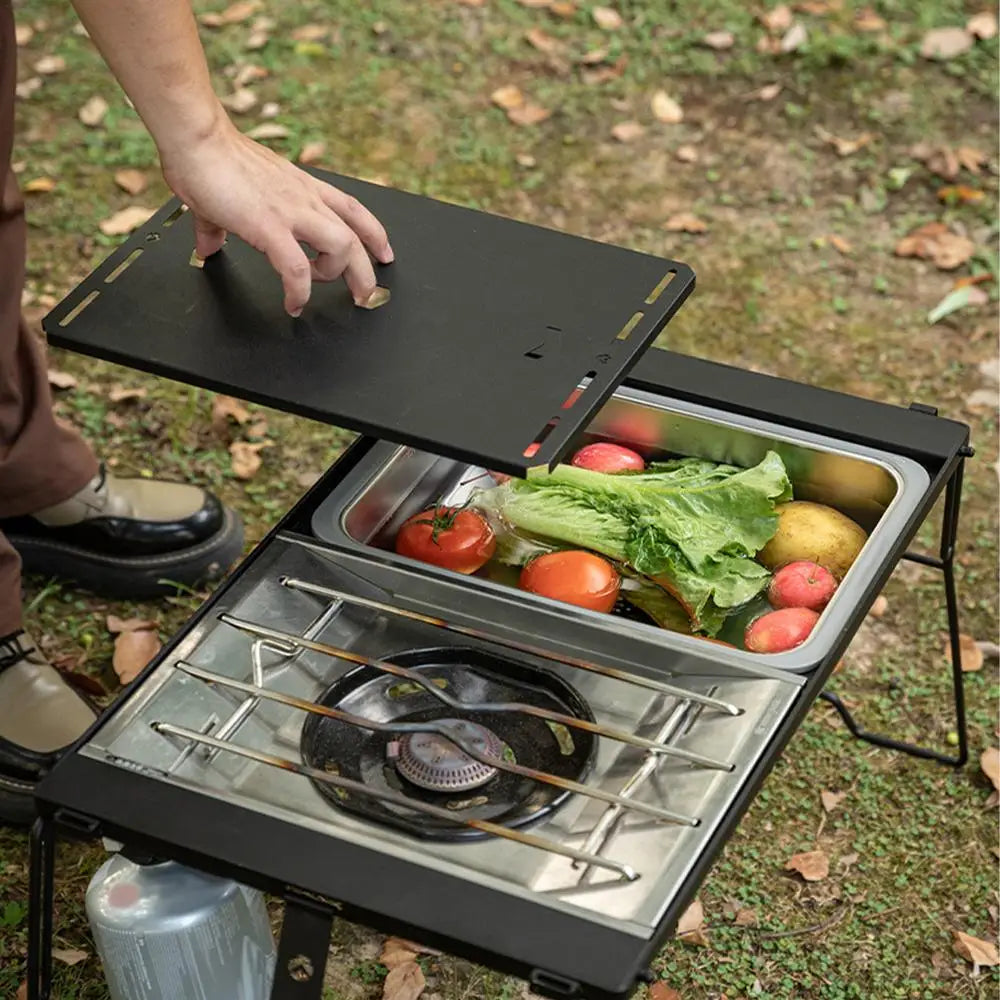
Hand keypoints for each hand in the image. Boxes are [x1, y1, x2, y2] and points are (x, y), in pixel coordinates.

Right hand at [161, 120, 392, 315]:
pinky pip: (297, 268)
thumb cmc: (208, 159)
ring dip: (336, 275)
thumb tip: (207, 245)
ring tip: (316, 290)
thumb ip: (217, 226)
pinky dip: (299, 291)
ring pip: (341, 248)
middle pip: (355, 236)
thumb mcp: (224, 194)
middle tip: (365, 293)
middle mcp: (304, 198)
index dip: (374, 234)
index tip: (383, 253)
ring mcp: (291, 211)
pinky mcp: (269, 226)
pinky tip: (293, 304)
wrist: (195, 138)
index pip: (352, 209)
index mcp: (301, 187)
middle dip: (366, 270)